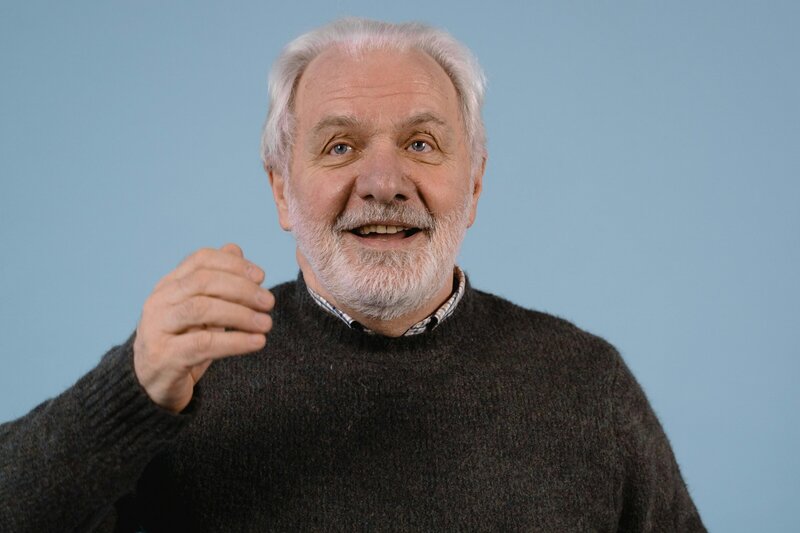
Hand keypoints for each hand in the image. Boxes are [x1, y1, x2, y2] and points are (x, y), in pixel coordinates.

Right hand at [132, 243, 273, 411]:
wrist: (152, 385)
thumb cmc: (182, 342)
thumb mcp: (201, 309)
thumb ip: (216, 280)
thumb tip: (235, 248)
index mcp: (169, 285)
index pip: (201, 259)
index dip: (234, 264)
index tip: (261, 276)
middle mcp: (159, 302)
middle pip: (203, 282)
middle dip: (242, 289)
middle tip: (269, 302)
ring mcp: (157, 328)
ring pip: (201, 310)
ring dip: (240, 315)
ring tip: (266, 323)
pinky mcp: (164, 357)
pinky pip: (203, 344)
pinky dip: (235, 342)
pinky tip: (257, 342)